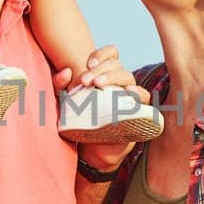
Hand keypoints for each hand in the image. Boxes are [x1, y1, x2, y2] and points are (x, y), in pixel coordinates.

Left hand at [54, 45, 146, 170]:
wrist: (91, 150)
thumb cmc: (79, 122)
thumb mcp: (64, 103)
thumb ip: (59, 86)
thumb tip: (66, 72)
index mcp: (105, 75)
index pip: (111, 54)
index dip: (102, 54)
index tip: (88, 63)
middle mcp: (119, 82)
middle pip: (116, 65)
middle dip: (100, 70)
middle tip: (85, 80)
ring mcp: (129, 95)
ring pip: (128, 77)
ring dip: (113, 77)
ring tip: (98, 84)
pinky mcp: (138, 110)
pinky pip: (144, 97)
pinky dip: (137, 92)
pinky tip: (128, 92)